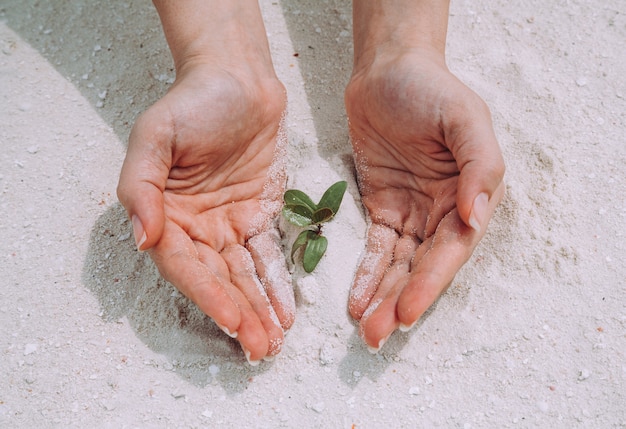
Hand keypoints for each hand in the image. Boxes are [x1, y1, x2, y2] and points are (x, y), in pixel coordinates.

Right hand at [117, 64, 293, 363]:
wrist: (237, 79)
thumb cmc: (192, 102)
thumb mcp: (155, 136)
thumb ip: (141, 187)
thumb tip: (142, 238)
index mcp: (166, 214)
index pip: (184, 266)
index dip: (207, 294)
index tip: (232, 319)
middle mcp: (196, 226)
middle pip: (217, 279)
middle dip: (239, 314)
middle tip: (259, 347)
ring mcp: (229, 223)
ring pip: (244, 275)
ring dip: (259, 308)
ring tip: (274, 341)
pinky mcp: (260, 214)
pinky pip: (269, 255)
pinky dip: (278, 283)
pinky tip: (286, 311)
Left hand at [345, 48, 504, 350]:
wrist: (389, 71)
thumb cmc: (432, 90)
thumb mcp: (465, 118)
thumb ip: (479, 164)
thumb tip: (477, 214)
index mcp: (470, 196)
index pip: (450, 250)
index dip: (429, 283)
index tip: (407, 313)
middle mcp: (443, 212)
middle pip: (421, 266)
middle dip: (400, 301)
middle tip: (376, 335)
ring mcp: (411, 213)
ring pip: (397, 265)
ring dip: (381, 296)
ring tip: (363, 328)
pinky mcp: (382, 207)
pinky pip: (375, 248)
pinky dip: (365, 273)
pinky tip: (355, 298)